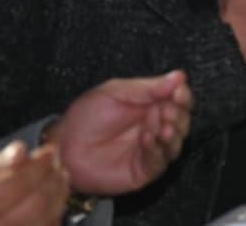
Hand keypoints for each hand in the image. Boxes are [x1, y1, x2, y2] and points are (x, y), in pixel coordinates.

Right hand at [0, 142, 67, 225]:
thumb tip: (20, 151)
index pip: (15, 184)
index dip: (38, 165)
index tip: (48, 151)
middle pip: (35, 204)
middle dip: (52, 179)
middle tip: (55, 163)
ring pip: (45, 221)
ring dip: (58, 196)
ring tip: (57, 178)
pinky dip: (53, 214)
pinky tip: (51, 200)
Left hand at [45, 71, 190, 196]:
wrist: (63, 147)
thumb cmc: (85, 117)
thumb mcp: (116, 92)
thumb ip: (148, 87)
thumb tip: (179, 76)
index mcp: (151, 105)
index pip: (178, 100)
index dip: (182, 96)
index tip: (179, 92)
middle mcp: (155, 127)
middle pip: (182, 121)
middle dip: (179, 115)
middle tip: (168, 110)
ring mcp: (150, 150)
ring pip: (175, 143)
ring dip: (172, 133)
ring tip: (163, 126)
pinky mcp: (143, 170)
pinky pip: (159, 162)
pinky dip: (157, 150)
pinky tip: (147, 139)